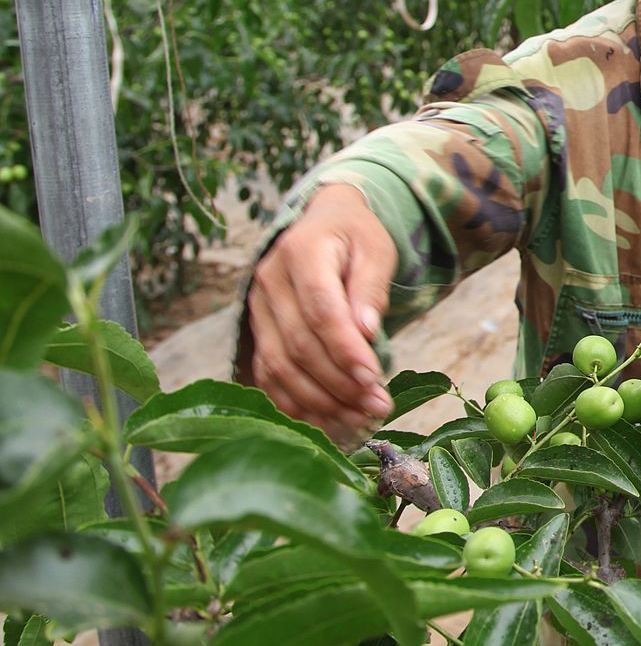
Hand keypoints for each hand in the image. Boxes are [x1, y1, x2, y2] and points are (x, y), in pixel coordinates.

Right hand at [247, 183, 395, 441]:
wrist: (323, 224)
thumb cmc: (356, 238)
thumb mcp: (376, 249)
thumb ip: (371, 287)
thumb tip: (366, 331)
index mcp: (302, 251)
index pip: (320, 309)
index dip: (345, 349)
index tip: (374, 378)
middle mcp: (269, 281)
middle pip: (298, 345)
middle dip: (339, 383)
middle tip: (377, 406)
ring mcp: (257, 308)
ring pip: (279, 367)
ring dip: (319, 400)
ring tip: (359, 419)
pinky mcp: (258, 332)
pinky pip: (268, 376)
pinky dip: (295, 404)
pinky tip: (326, 422)